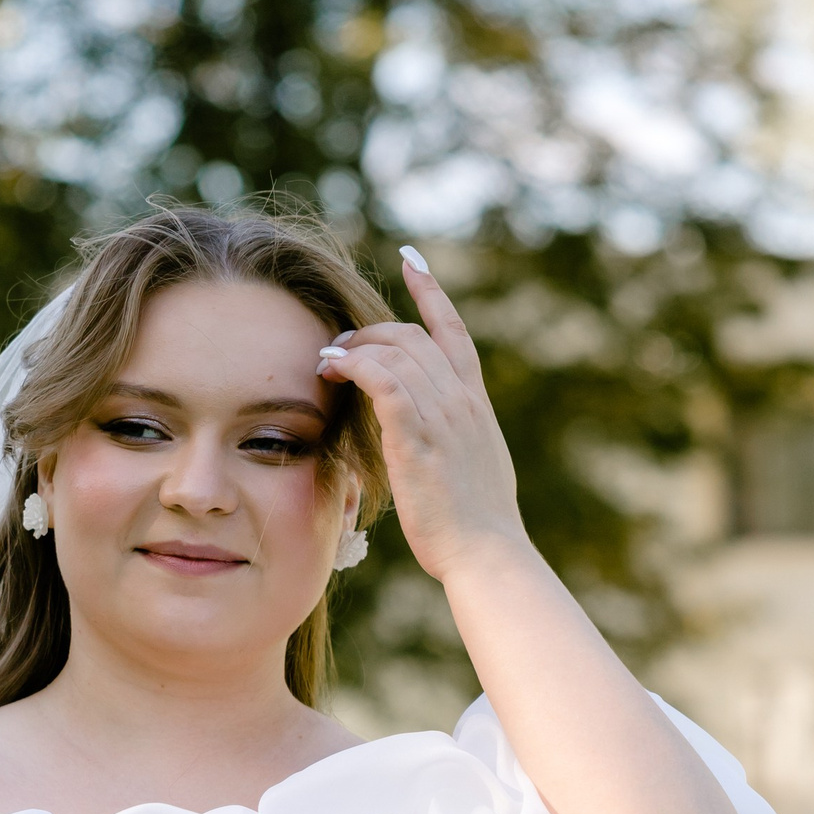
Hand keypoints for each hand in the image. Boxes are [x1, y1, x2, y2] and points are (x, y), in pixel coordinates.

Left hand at [318, 249, 525, 582]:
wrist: (486, 552)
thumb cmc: (474, 526)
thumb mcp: (474, 469)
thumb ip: (454, 440)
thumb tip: (438, 438)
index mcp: (475, 405)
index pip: (454, 332)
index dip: (431, 292)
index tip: (412, 260)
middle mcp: (461, 400)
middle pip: (413, 335)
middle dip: (371, 330)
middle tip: (339, 345)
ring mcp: (442, 414)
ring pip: (395, 350)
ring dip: (354, 347)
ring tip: (326, 359)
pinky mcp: (417, 434)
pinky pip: (381, 378)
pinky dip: (353, 363)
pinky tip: (330, 368)